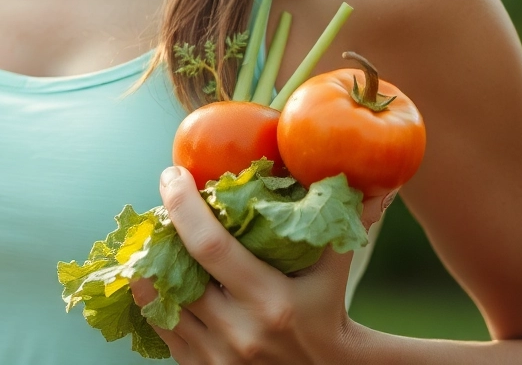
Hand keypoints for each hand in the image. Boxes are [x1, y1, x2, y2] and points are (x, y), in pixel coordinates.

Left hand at [130, 166, 394, 363]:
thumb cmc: (328, 315)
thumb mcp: (334, 274)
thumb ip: (345, 225)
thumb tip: (373, 180)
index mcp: (272, 301)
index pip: (210, 245)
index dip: (183, 206)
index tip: (173, 175)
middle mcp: (239, 331)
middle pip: (177, 273)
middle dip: (160, 231)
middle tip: (160, 200)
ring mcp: (217, 355)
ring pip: (160, 301)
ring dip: (148, 264)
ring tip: (151, 233)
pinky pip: (159, 327)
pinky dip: (150, 297)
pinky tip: (151, 271)